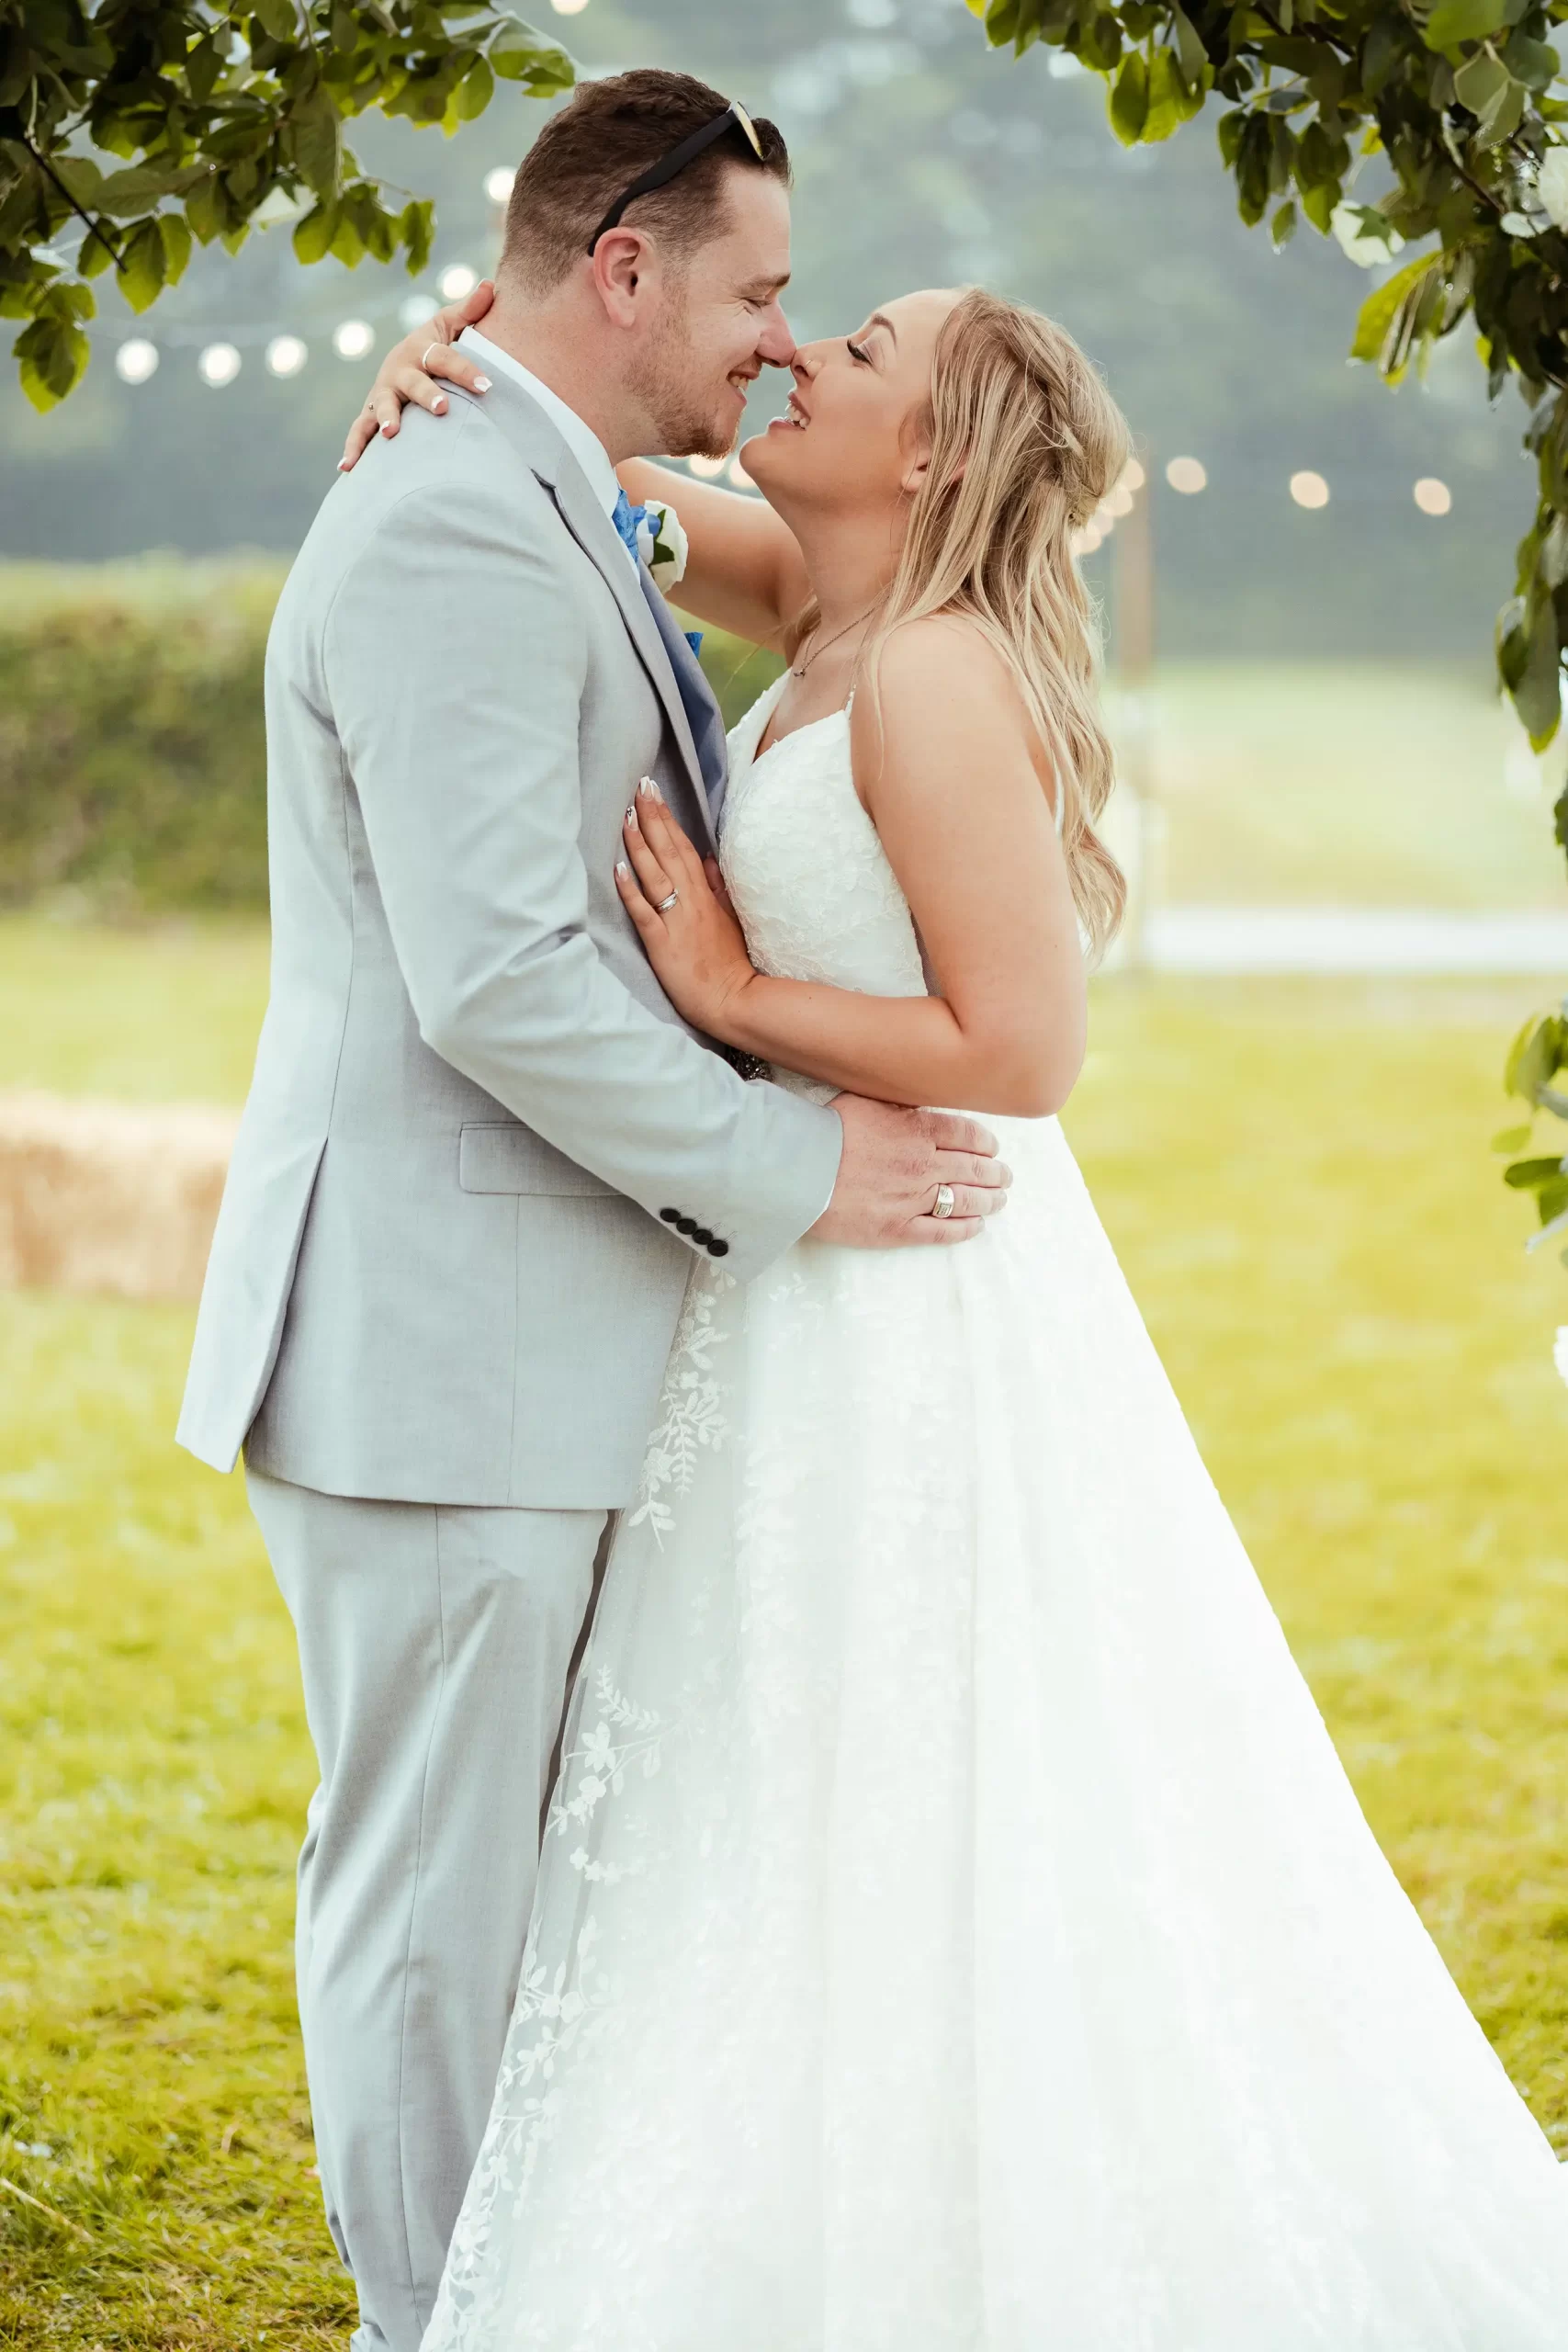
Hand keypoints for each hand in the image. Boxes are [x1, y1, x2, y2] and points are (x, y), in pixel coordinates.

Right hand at [338, 279, 496, 473]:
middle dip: (426, 394)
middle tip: (442, 408)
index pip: (445, 359)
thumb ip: (470, 311)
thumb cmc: (436, 346)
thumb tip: (491, 286)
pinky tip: (347, 467)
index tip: (487, 386)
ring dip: (386, 419)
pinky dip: (353, 448)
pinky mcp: (371, 415)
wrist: (404, 361)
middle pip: (413, 383)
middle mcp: (398, 371)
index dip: (466, 371)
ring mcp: (383, 394)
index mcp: (421, 350)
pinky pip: (360, 431)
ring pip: (382, 406)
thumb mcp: (450, 326)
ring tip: (392, 434)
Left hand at [615, 778, 756, 1036]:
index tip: (654, 792)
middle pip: (670, 852)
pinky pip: (645, 913)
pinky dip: (631, 890)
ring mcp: (677, 921)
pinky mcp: (663, 945)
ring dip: (640, 844)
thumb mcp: (730, 919)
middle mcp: (691, 902)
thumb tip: (709, 859)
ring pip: (656, 875)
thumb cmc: (729, 963)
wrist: (734, 1000)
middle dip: (653, 818)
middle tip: (639, 787)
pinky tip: (617, 868)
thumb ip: (717, 888)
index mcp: (705, 895)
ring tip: (626, 815)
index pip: (684, 848)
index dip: (668, 819)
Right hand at [812, 1097, 1011, 1247]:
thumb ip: (899, 1104)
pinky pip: (942, 1231)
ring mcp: (914, 1198)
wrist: (798, 1170)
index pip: (968, 1135)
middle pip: (974, 1169)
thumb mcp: (866, 1099)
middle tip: (1004, 1176)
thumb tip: (918, 1103)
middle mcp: (924, 1164)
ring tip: (999, 1200)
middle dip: (995, 1173)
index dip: (986, 1142)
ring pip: (966, 1200)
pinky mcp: (899, 1229)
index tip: (993, 1148)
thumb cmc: (825, 1131)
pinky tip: (977, 1226)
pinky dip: (965, 1229)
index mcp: (919, 1129)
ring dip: (989, 1200)